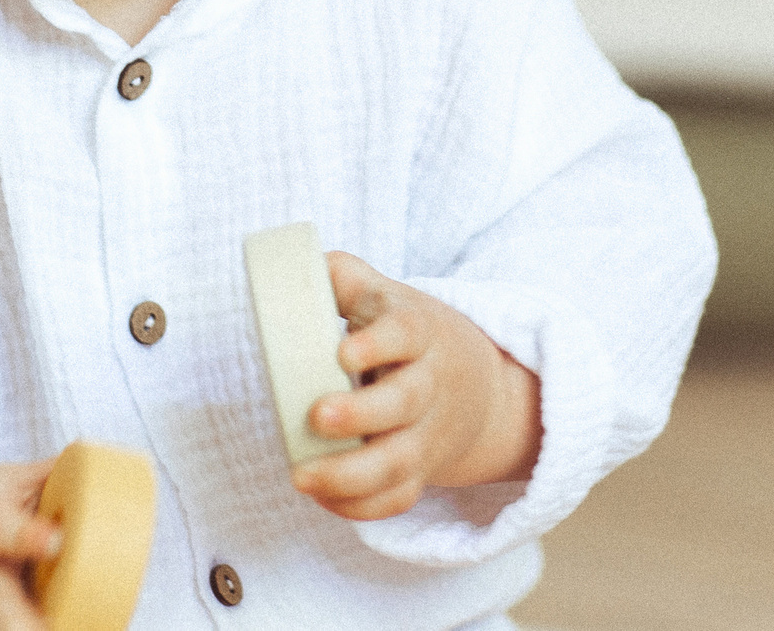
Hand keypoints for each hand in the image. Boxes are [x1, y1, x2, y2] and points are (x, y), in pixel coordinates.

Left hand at [288, 252, 541, 520]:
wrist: (471, 384)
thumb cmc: (408, 334)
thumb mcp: (388, 296)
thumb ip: (346, 277)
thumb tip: (306, 267)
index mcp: (419, 334)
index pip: (406, 333)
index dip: (377, 343)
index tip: (342, 351)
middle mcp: (428, 387)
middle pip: (404, 404)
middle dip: (361, 415)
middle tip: (317, 416)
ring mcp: (425, 435)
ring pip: (398, 463)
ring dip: (350, 476)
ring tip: (301, 476)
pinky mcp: (419, 472)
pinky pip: (396, 499)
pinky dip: (360, 506)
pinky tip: (321, 495)